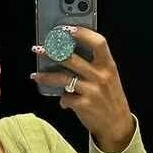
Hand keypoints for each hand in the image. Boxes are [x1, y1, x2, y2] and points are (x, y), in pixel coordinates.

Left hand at [30, 26, 133, 149]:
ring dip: (46, 76)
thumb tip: (66, 53)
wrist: (117, 124)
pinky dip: (62, 99)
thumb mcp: (108, 77)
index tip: (66, 28)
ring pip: (63, 78)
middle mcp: (101, 76)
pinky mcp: (84, 105)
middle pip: (73, 59)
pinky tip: (61, 101)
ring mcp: (92, 91)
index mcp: (108, 65)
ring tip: (35, 75)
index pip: (98, 43)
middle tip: (39, 48)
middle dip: (53, 52)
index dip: (82, 33)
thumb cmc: (109, 97)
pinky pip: (65, 97)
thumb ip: (93, 65)